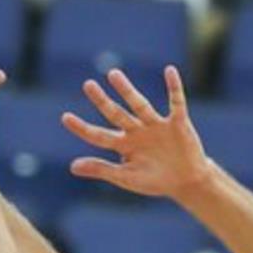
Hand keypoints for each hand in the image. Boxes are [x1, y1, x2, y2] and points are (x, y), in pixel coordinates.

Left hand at [63, 65, 210, 202]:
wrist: (186, 182)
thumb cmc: (154, 181)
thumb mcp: (126, 178)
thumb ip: (102, 169)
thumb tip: (72, 167)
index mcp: (123, 145)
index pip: (98, 135)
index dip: (82, 128)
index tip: (65, 117)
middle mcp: (137, 131)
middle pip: (116, 114)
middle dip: (102, 101)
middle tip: (88, 85)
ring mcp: (156, 125)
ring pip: (139, 105)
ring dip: (127, 91)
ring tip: (113, 75)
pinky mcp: (177, 123)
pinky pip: (176, 102)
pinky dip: (174, 87)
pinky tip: (169, 71)